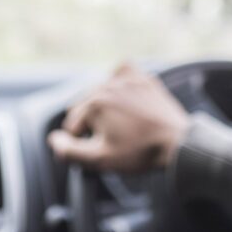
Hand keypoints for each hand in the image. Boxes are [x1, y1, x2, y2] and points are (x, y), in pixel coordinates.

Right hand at [47, 63, 190, 171]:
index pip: (72, 125)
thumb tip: (53, 138)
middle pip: (83, 106)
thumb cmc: (139, 152)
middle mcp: (107, 86)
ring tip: (120, 126)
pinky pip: (121, 72)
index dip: (81, 143)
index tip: (98, 152)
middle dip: (90, 123)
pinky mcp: (143, 78)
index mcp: (94, 103)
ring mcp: (126, 80)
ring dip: (103, 106)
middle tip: (110, 141)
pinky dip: (118, 82)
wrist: (178, 143)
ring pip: (100, 90)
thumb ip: (69, 151)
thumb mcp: (100, 160)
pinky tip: (123, 97)